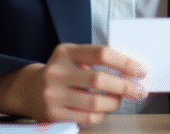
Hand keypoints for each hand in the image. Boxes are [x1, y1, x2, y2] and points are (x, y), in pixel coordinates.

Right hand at [0, 43, 147, 124]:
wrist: (30, 90)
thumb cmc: (61, 72)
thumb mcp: (73, 57)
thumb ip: (97, 59)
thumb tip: (132, 70)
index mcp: (66, 52)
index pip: (102, 53)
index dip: (125, 62)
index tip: (139, 71)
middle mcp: (57, 72)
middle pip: (100, 79)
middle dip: (125, 86)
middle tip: (139, 90)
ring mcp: (54, 94)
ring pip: (96, 102)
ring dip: (115, 102)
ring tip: (119, 99)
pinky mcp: (54, 113)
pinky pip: (88, 117)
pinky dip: (102, 114)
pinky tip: (103, 109)